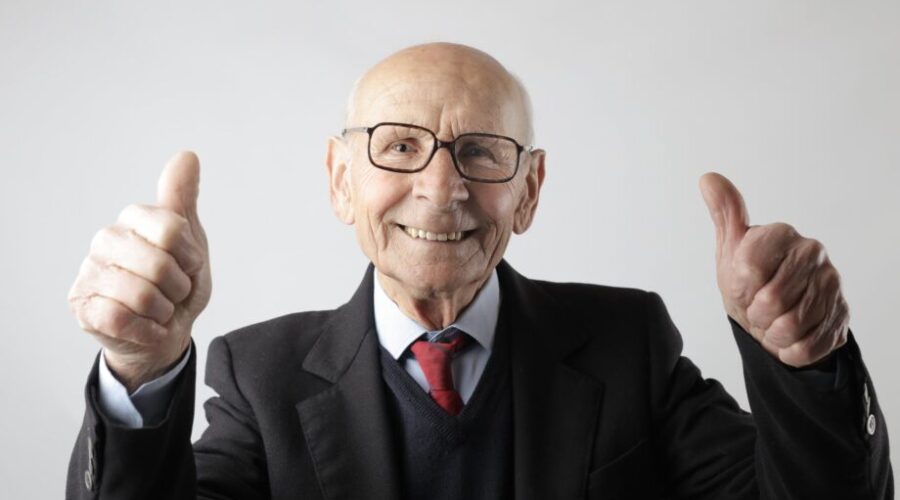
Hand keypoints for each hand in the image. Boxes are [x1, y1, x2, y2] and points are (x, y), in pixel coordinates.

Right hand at [68, 151, 210, 390]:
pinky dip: (146, 328)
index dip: (190, 256)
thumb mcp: (191, 241)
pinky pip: (122, 318)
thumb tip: (187, 155)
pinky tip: (143, 325)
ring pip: (142, 295)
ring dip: (163, 311)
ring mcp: (89, 272)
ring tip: (158, 308)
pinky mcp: (82, 305)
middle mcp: (106, 239)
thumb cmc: (177, 284)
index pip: (172, 229)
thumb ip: (184, 200)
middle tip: (173, 292)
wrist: (167, 332)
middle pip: (159, 264)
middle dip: (178, 288)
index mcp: (134, 218)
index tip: (188, 264)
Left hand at [699, 172, 848, 367]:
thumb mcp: (731, 249)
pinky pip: (807, 346)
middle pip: (771, 300)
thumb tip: (708, 179)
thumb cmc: (750, 280)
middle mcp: (813, 253)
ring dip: (771, 333)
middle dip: (755, 314)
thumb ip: (724, 214)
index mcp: (782, 234)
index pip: (748, 268)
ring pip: (790, 326)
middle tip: (757, 309)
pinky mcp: (842, 316)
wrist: (776, 316)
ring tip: (772, 322)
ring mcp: (832, 284)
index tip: (742, 287)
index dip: (739, 287)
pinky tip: (789, 337)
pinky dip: (789, 350)